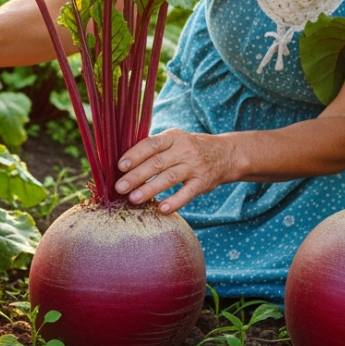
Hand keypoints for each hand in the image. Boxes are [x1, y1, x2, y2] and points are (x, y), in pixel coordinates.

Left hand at [115, 129, 236, 213]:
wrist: (224, 154)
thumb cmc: (188, 149)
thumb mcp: (174, 140)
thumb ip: (153, 149)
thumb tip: (122, 164)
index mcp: (173, 137)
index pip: (151, 144)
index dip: (135, 155)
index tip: (120, 166)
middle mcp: (184, 150)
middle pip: (157, 163)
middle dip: (136, 176)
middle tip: (119, 187)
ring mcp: (194, 166)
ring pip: (169, 178)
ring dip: (150, 189)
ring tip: (133, 199)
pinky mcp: (202, 182)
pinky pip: (187, 193)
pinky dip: (174, 202)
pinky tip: (161, 209)